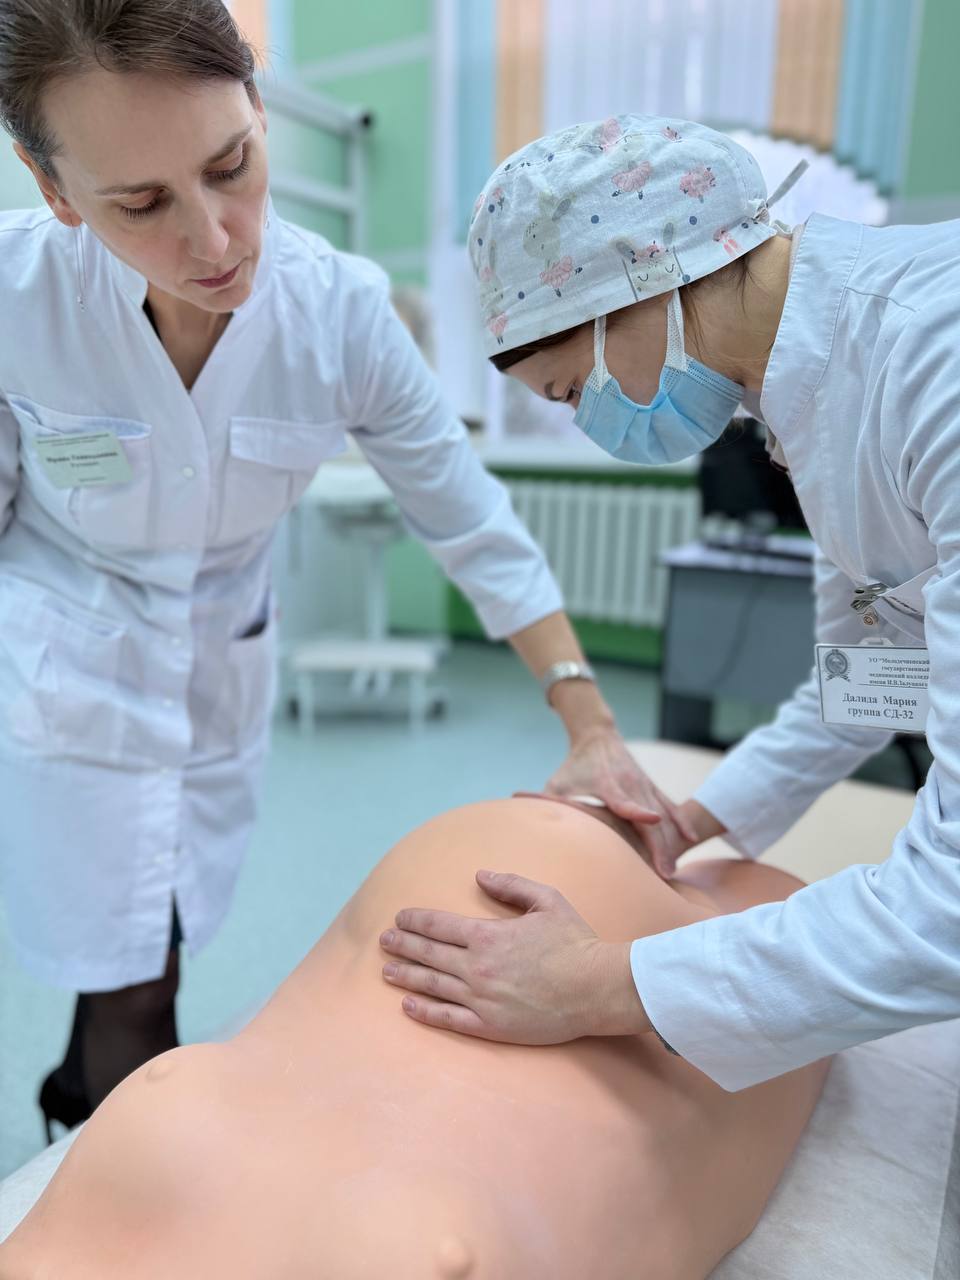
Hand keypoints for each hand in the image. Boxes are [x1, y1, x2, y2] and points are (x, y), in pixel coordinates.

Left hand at [379, 871, 650, 1043]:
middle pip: (428, 954)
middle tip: (383, 941)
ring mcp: (481, 999)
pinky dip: (424, 1012)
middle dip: (402, 945)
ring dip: (406, 976)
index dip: (415, 919)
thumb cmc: (575, 942)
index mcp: (487, 935)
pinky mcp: (490, 1026)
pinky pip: (448, 1019)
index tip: (400, 917)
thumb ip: (510, 885)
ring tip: (387, 971)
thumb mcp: (546, 900)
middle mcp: (477, 967)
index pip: (438, 924)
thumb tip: (479, 875)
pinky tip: (408, 1006)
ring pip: (432, 986)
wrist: (597, 988)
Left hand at [546, 726, 699, 878]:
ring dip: (669, 841)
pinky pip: (671, 805)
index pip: (625, 800)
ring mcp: (644, 784)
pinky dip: (681, 821)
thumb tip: (528, 818)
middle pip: (650, 816)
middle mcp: (631, 783)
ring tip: (672, 868)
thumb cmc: (575, 765)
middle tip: (664, 872)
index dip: (638, 810)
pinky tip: (692, 837)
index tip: (653, 819)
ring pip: (663, 815)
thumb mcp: (559, 782)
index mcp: (608, 783)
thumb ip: (547, 802)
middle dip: (658, 844)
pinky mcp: (652, 786)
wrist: (599, 736)